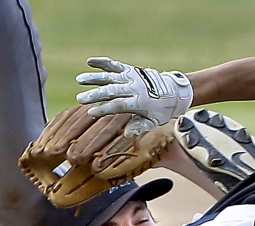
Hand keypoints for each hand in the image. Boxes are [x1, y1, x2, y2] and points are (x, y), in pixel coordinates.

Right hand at [76, 57, 192, 135]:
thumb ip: (140, 127)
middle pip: (111, 90)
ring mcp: (132, 77)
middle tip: (80, 99)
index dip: (104, 109)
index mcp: (139, 102)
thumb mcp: (154, 122)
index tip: (91, 113)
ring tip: (79, 80)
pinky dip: (102, 63)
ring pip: (110, 76)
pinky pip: (115, 65)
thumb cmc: (162, 111)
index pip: (118, 105)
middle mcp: (134, 88)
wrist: (175, 92)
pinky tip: (90, 62)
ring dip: (94, 78)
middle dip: (94, 94)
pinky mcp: (131, 70)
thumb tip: (126, 134)